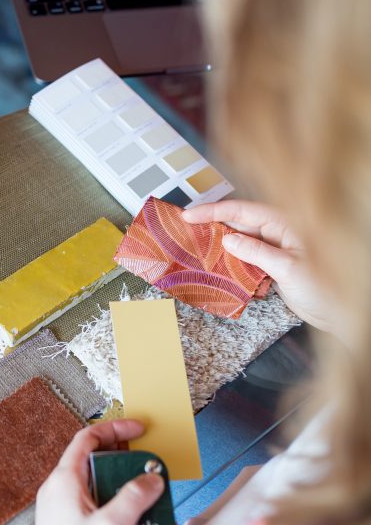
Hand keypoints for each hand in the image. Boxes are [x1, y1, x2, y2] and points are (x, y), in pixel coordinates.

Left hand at [25, 419, 163, 524]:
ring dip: (122, 486)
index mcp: (63, 481)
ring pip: (96, 485)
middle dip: (125, 459)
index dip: (116, 428)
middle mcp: (58, 491)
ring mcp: (60, 511)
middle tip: (149, 464)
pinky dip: (114, 505)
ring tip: (147, 496)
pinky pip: (93, 506)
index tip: (140, 430)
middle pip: (94, 460)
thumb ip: (134, 498)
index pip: (88, 438)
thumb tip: (152, 478)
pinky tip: (133, 523)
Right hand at [183, 199, 330, 330]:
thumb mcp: (288, 268)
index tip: (189, 215)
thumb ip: (256, 253)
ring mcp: (275, 248)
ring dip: (218, 244)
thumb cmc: (324, 288)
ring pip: (240, 240)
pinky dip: (229, 260)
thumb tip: (227, 240)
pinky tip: (214, 264)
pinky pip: (245, 257)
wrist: (340, 315)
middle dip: (211, 225)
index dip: (213, 211)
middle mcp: (278, 231)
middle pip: (238, 222)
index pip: (243, 210)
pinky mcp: (272, 265)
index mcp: (285, 222)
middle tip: (184, 229)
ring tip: (193, 245)